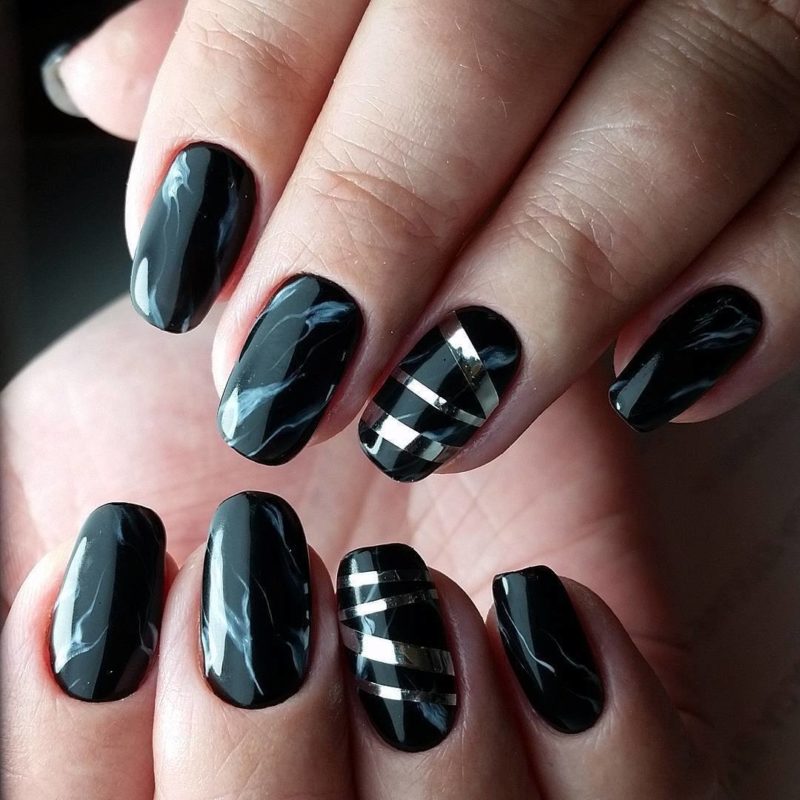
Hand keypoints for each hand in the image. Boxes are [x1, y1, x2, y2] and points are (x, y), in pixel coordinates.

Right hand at [1, 300, 717, 797]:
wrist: (357, 332)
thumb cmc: (202, 396)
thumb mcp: (57, 467)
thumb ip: (27, 570)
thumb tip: (50, 619)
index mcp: (188, 756)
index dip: (83, 745)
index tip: (125, 557)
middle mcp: (331, 782)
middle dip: (256, 742)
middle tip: (258, 555)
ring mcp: (484, 766)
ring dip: (427, 745)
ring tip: (398, 578)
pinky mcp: (610, 716)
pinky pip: (641, 794)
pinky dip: (598, 726)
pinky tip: (530, 595)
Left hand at [50, 0, 799, 479]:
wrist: (625, 32)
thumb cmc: (437, 41)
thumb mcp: (327, 5)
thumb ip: (232, 34)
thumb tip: (106, 79)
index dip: (236, 117)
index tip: (186, 276)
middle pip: (483, 39)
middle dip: (378, 226)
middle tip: (297, 384)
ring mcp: (752, 4)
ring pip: (674, 124)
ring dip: (542, 298)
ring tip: (439, 420)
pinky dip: (748, 302)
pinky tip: (655, 383)